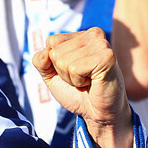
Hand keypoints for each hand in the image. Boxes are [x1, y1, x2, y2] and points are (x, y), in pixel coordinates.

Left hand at [33, 28, 132, 147]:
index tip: (72, 71)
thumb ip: (41, 61)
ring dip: (71, 78)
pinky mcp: (107, 57)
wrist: (96, 112)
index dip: (54, 63)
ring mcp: (101, 44)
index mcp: (81, 35)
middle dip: (63, 72)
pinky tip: (92, 82)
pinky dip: (78, 81)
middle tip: (81, 78)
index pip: (51, 41)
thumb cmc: (76, 92)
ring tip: (87, 80)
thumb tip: (45, 52)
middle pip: (55, 52)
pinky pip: (75, 69)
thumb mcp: (51, 75)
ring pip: (63, 61)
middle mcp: (93, 34)